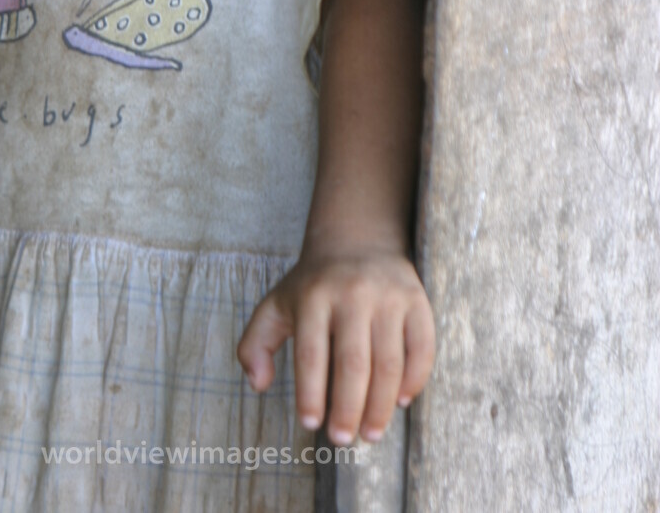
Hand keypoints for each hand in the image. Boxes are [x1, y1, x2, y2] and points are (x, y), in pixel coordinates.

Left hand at [237, 243, 433, 444]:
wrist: (357, 237)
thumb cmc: (312, 284)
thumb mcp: (276, 304)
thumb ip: (255, 343)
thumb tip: (258, 384)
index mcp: (314, 296)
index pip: (312, 353)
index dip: (311, 393)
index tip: (310, 424)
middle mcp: (352, 294)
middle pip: (354, 363)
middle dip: (349, 408)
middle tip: (343, 440)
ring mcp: (388, 296)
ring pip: (389, 362)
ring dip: (381, 405)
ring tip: (371, 433)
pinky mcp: (415, 300)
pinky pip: (421, 348)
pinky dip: (414, 380)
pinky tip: (401, 402)